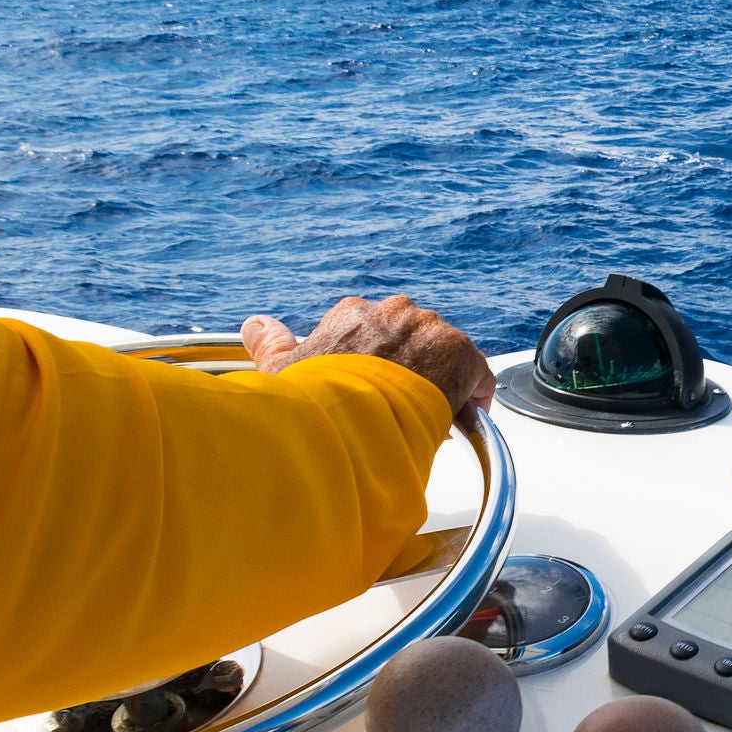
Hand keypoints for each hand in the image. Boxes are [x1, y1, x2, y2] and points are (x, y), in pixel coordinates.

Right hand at [242, 296, 496, 421]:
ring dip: (439, 382)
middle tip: (402, 408)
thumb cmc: (313, 400)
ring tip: (427, 417)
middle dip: (411, 370)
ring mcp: (429, 329)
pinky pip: (477, 372)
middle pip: (413, 341)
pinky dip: (473, 394)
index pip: (376, 333)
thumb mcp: (281, 371)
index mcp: (354, 314)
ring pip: (443, 355)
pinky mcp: (459, 353)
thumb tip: (255, 324)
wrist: (350, 419)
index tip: (377, 392)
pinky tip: (461, 416)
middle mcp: (394, 312)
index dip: (380, 366)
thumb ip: (270, 344)